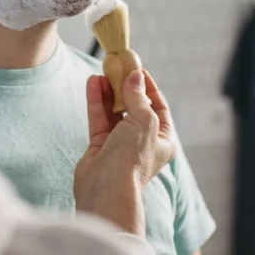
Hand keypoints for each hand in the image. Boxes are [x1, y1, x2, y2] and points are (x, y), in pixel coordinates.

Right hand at [74, 69, 177, 233]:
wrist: (106, 188)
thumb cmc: (132, 158)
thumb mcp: (144, 121)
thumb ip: (138, 97)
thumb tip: (135, 76)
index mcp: (162, 139)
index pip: (158, 106)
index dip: (148, 86)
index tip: (137, 68)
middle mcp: (142, 141)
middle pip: (134, 106)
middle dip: (125, 86)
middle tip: (116, 66)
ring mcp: (120, 143)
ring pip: (114, 111)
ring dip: (108, 91)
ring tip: (101, 71)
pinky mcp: (100, 145)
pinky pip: (99, 118)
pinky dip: (96, 101)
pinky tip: (92, 83)